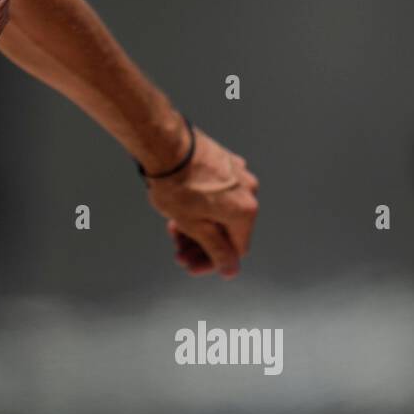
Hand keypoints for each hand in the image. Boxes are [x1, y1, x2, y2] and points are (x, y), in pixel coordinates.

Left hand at [146, 127, 258, 277]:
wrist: (165, 144)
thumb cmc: (177, 184)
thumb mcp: (195, 226)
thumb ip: (216, 250)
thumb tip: (231, 269)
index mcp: (246, 211)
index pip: (236, 249)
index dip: (213, 261)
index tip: (192, 265)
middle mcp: (248, 191)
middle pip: (228, 230)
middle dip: (202, 244)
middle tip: (179, 251)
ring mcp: (237, 174)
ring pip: (221, 211)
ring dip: (199, 226)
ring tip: (175, 230)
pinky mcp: (224, 162)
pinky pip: (218, 193)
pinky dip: (202, 205)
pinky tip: (180, 210)